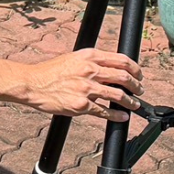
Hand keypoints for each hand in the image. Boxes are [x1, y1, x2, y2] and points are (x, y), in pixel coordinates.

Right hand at [24, 49, 142, 120]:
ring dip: (130, 101)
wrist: (33, 84)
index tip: (139, 74)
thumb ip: (92, 62)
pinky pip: (104, 111)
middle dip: (136, 85)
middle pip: (123, 77)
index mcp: (90, 56)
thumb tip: (110, 69)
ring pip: (118, 95)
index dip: (135, 68)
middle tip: (140, 90)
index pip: (121, 59)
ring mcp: (87, 88)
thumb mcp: (74, 58)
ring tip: (134, 104)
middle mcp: (90, 70)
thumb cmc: (51, 71)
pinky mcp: (81, 105)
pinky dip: (116, 115)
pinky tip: (122, 117)